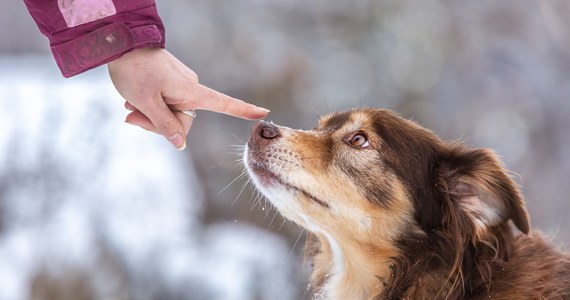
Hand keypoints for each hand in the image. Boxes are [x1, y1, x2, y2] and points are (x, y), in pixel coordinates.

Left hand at [107, 47, 268, 149]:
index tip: (265, 114)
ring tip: (128, 106)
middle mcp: (191, 89)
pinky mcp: (171, 83)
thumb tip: (181, 144)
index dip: (244, 111)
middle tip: (131, 116)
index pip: (224, 104)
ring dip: (148, 116)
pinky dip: (149, 107)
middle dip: (156, 124)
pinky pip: (165, 104)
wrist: (121, 43)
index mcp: (191, 92)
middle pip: (182, 121)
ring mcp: (181, 86)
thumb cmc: (135, 71)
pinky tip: (132, 102)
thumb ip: (164, 125)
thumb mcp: (146, 102)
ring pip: (170, 114)